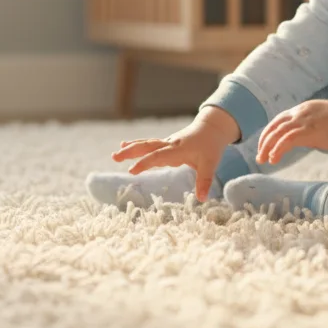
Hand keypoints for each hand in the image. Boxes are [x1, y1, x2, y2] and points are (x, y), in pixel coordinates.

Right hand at [111, 106, 240, 201]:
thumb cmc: (211, 146)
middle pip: (147, 147)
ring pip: (146, 144)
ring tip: (115, 154)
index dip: (145, 163)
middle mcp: (169, 145)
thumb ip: (204, 181)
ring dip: (130, 148)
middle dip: (131, 152)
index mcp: (178, 150)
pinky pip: (149, 145)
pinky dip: (137, 146)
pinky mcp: (166, 144)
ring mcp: (166, 143)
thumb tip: (202, 199)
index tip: (132, 171)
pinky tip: (125, 146)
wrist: (212, 127)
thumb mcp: (211, 164)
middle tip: (115, 157)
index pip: (158, 156)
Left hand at [256, 98, 327, 164]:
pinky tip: (274, 158)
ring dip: (267, 147)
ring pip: (277, 133)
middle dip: (264, 141)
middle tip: (259, 156)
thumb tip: (302, 141)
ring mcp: (303, 120)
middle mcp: (300, 112)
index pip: (279, 120)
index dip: (269, 134)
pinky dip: (278, 149)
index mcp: (302, 110)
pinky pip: (287, 140)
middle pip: (274, 126)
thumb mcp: (322, 124)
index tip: (264, 146)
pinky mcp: (308, 130)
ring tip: (263, 160)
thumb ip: (309, 130)